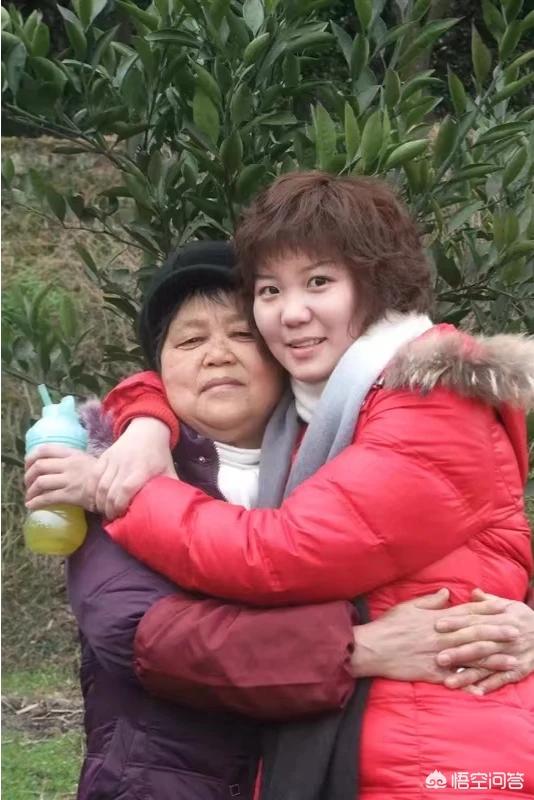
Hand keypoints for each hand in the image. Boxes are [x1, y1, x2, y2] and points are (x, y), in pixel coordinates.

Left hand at [25, 445, 98, 510]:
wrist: (114, 489)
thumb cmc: (102, 476)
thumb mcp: (88, 460)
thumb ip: (73, 460)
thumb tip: (57, 465)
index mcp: (72, 454)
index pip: (45, 449)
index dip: (31, 457)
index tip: (28, 465)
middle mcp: (69, 465)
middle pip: (39, 466)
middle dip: (28, 476)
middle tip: (27, 483)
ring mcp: (69, 480)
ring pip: (41, 482)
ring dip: (30, 491)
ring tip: (29, 496)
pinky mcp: (70, 495)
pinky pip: (47, 498)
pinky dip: (36, 502)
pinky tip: (32, 506)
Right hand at [93, 417, 176, 519]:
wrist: (147, 429)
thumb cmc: (158, 454)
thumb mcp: (169, 469)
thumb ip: (173, 487)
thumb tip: (180, 508)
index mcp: (142, 469)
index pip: (126, 489)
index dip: (121, 505)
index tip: (122, 516)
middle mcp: (125, 464)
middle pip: (111, 491)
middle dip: (109, 508)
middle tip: (113, 518)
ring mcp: (113, 460)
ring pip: (100, 485)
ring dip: (99, 502)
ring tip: (104, 512)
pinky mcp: (104, 456)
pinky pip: (92, 476)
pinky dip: (90, 490)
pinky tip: (94, 501)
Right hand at [351, 588, 519, 684]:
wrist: (372, 648)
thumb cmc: (389, 625)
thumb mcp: (408, 606)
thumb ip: (430, 601)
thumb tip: (447, 593)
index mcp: (437, 619)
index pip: (467, 612)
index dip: (487, 609)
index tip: (505, 607)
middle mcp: (442, 637)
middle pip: (475, 634)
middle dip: (498, 633)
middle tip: (517, 633)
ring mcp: (439, 656)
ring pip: (471, 658)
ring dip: (493, 660)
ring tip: (512, 661)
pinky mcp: (432, 673)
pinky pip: (454, 680)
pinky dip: (469, 685)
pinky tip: (484, 691)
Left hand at [435, 588, 533, 693]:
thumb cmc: (525, 619)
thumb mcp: (510, 605)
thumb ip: (489, 601)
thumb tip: (472, 592)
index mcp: (501, 618)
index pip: (475, 621)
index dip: (457, 622)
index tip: (438, 625)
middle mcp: (505, 638)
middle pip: (479, 644)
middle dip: (458, 652)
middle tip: (438, 658)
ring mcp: (512, 655)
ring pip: (487, 665)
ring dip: (468, 674)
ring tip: (449, 682)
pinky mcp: (519, 670)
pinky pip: (503, 679)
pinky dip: (490, 686)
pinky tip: (474, 692)